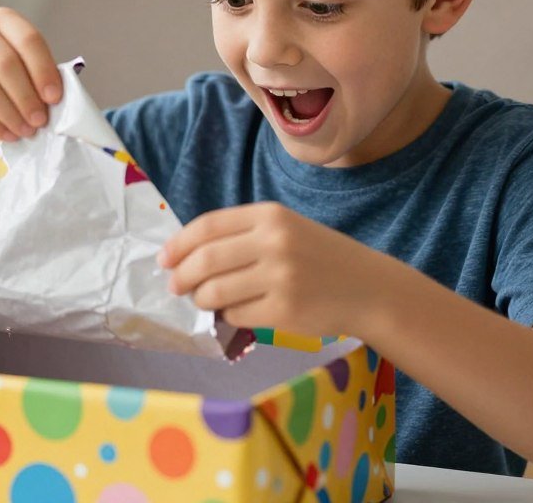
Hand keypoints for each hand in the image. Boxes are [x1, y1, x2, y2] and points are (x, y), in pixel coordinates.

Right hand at [0, 8, 61, 140]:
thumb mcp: (20, 62)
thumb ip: (36, 74)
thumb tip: (55, 102)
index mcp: (2, 19)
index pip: (27, 39)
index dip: (43, 70)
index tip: (54, 98)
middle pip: (4, 63)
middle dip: (26, 96)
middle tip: (40, 121)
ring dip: (9, 113)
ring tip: (25, 131)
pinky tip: (6, 134)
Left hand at [157, 202, 379, 337]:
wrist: (368, 288)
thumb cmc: (318, 257)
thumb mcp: (284, 229)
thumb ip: (241, 235)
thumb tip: (184, 255)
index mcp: (270, 215)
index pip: (207, 226)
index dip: (178, 244)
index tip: (164, 259)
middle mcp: (275, 242)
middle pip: (205, 260)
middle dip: (181, 276)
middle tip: (175, 286)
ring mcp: (281, 277)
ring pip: (215, 291)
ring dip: (201, 299)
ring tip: (205, 301)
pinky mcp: (285, 310)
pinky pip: (237, 315)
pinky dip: (229, 316)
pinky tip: (239, 311)